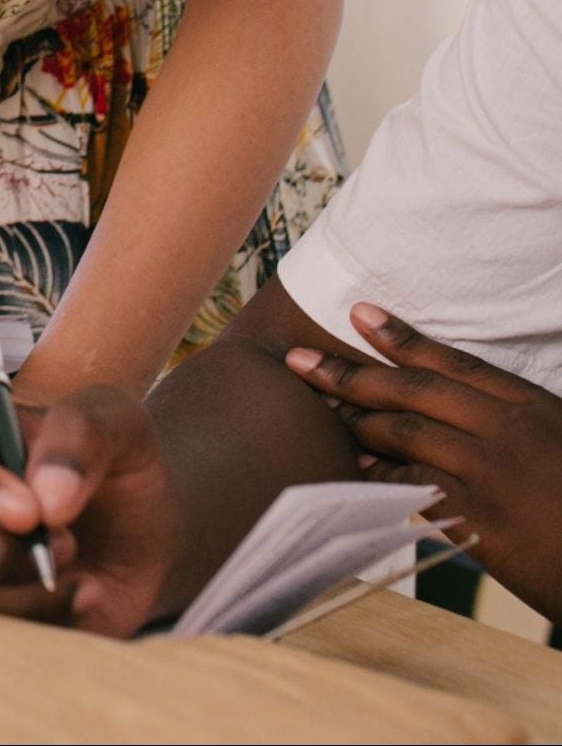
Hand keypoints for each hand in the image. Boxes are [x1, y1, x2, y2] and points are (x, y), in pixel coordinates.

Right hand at [0, 383, 181, 636]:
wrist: (143, 535)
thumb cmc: (114, 465)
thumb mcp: (116, 423)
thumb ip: (80, 437)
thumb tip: (45, 499)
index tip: (27, 512)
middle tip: (63, 543)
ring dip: (14, 589)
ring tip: (75, 565)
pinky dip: (31, 618)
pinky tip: (78, 593)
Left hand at [286, 303, 561, 624]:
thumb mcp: (561, 439)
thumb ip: (511, 421)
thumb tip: (458, 409)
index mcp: (534, 408)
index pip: (456, 363)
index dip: (401, 338)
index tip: (358, 314)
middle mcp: (509, 432)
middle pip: (415, 391)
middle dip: (350, 373)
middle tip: (300, 361)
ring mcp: (492, 475)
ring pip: (405, 434)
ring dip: (357, 422)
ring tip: (318, 409)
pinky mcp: (480, 521)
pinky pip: (412, 487)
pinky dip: (378, 475)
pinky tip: (353, 469)